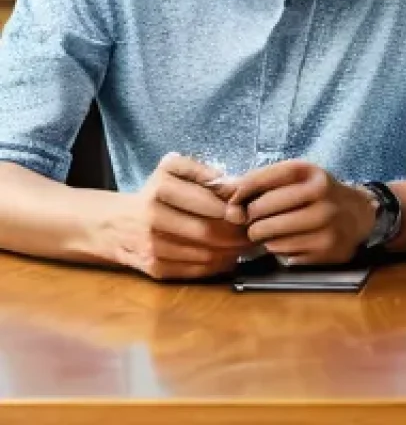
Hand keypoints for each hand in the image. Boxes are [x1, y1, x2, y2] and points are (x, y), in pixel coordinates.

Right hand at [115, 154, 251, 280]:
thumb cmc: (155, 192)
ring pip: (204, 254)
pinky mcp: (155, 269)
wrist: (118, 224)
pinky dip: (218, 265)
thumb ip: (202, 171)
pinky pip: (195, 271)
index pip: (206, 202)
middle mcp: (153, 219)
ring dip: (231, 251)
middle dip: (236, 233)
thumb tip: (232, 185)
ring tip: (245, 243)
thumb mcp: (173, 169)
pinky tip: (229, 256)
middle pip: (207, 231)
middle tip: (253, 231)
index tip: (247, 212)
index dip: (231, 209)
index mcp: (160, 189)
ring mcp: (153, 247)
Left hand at [224, 160, 376, 266]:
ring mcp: (324, 223)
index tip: (234, 201)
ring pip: (269, 236)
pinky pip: (283, 253)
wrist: (357, 215)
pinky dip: (279, 249)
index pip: (260, 179)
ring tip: (273, 229)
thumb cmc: (316, 194)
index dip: (240, 192)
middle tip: (256, 219)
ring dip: (264, 236)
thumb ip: (257, 182)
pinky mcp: (325, 249)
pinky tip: (290, 240)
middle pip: (260, 210)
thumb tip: (219, 189)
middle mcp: (320, 194)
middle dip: (251, 218)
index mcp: (309, 172)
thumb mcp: (294, 178)